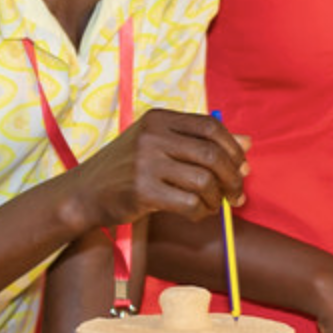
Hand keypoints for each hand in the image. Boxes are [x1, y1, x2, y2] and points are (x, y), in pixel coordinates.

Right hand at [67, 109, 245, 229]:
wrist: (83, 194)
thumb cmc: (129, 169)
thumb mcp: (161, 146)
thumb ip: (202, 143)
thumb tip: (249, 142)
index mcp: (159, 119)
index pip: (211, 127)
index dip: (233, 148)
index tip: (240, 167)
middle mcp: (152, 137)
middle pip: (212, 155)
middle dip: (233, 178)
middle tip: (236, 195)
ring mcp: (145, 163)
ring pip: (204, 181)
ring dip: (217, 198)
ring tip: (213, 205)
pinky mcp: (142, 192)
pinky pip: (190, 203)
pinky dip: (201, 212)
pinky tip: (197, 213)